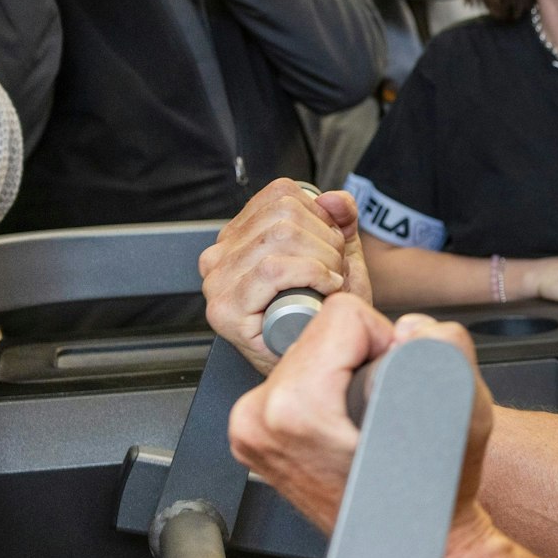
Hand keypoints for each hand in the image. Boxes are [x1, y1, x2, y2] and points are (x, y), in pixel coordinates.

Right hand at [200, 180, 373, 372]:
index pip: (281, 194)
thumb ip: (339, 221)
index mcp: (238, 236)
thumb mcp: (337, 257)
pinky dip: (311, 274)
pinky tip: (324, 288)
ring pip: (281, 238)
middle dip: (326, 241)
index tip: (331, 245)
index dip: (320, 216)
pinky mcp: (225, 309)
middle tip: (336, 270)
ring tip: (330, 282)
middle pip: (284, 215)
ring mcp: (217, 282)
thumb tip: (335, 199)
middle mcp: (219, 255)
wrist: (316, 363)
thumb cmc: (321, 314)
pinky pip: (273, 270)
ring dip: (323, 260)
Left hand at [228, 297, 498, 552]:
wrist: (409, 550)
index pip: (342, 316)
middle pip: (319, 332)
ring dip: (344, 370)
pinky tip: (348, 420)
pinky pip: (296, 378)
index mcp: (294, 410)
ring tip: (367, 415)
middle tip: (384, 402)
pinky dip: (327, 387)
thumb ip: (447, 349)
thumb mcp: (464, 412)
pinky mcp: (255, 435)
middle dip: (362, 355)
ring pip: (307, 352)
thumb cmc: (431, 497)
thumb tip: (411, 327)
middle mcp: (259, 419)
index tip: (397, 380)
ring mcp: (251, 430)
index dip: (386, 340)